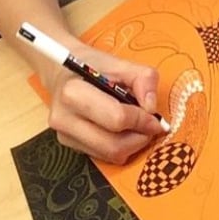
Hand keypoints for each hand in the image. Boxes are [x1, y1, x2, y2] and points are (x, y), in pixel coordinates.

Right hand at [46, 43, 165, 163]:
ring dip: (132, 145)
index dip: (141, 120)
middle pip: (113, 145)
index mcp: (73, 92)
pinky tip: (122, 130)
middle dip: (139, 137)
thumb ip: (143, 79)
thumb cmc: (93, 66)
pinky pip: (103, 156)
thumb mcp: (121, 63)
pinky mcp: (68, 146)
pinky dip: (120, 147)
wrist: (63, 71)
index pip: (116, 118)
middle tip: (150, 126)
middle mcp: (64, 118)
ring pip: (109, 155)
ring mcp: (64, 135)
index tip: (154, 116)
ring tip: (137, 126)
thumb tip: (151, 107)